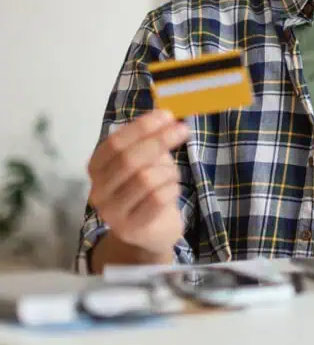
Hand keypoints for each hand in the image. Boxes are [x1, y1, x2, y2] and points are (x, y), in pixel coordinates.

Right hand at [86, 109, 188, 256]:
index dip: (141, 127)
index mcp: (97, 168)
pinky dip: (172, 189)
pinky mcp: (130, 228)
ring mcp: (112, 212)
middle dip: (159, 141)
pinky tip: (172, 190)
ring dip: (169, 171)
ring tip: (173, 175)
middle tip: (183, 130)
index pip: (115, 143)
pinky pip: (158, 199)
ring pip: (145, 179)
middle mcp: (98, 190)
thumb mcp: (147, 161)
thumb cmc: (149, 189)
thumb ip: (151, 141)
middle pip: (129, 159)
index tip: (168, 115)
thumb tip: (168, 118)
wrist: (150, 231)